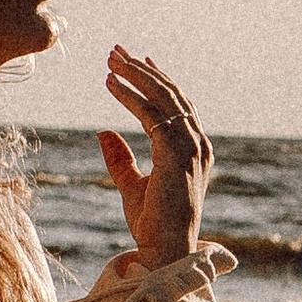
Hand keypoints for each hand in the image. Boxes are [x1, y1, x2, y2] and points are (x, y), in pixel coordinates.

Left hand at [98, 49, 213, 267]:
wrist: (164, 250)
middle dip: (142, 70)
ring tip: (110, 60)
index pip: (178, 104)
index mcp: (194, 151)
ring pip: (163, 98)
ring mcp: (191, 148)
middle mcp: (197, 145)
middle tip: (116, 51)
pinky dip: (130, 96)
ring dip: (135, 75)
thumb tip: (103, 132)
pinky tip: (110, 85)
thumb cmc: (151, 224)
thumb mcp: (131, 185)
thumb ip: (120, 158)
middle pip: (171, 94)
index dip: (159, 79)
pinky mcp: (175, 154)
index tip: (140, 60)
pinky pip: (151, 115)